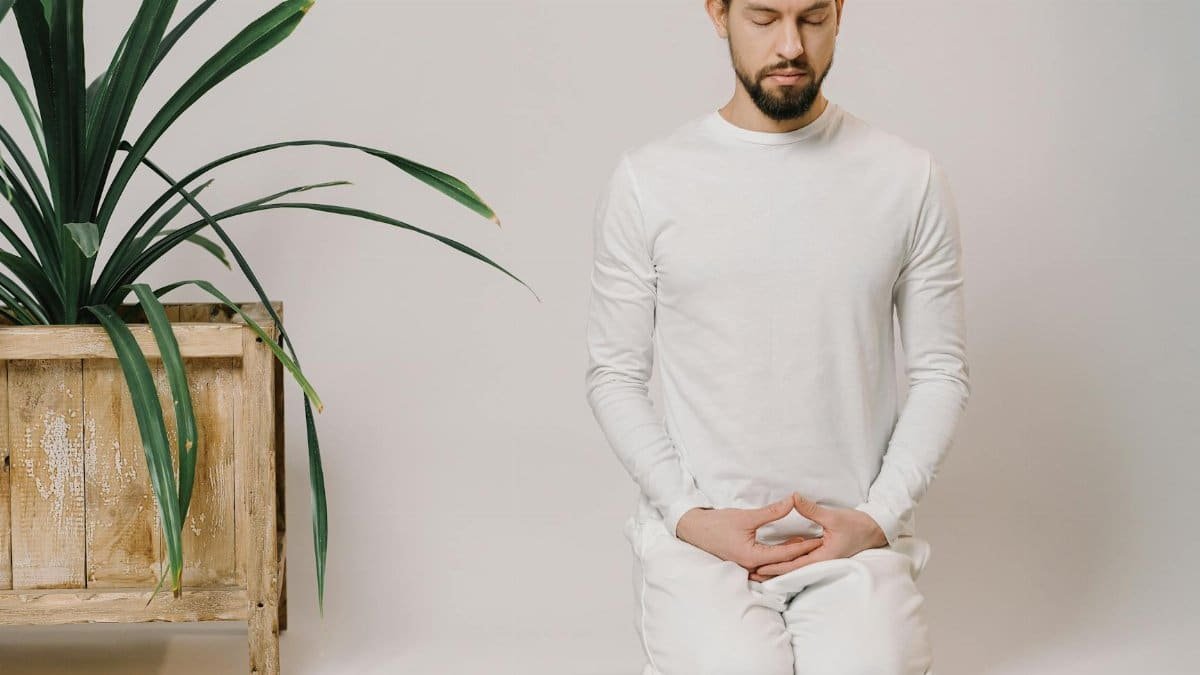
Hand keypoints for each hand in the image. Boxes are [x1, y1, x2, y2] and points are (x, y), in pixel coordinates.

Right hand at [675, 496, 823, 578]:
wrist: (694, 530)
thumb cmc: (717, 524)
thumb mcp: (746, 517)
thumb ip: (771, 512)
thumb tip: (792, 502)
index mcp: (752, 557)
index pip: (785, 554)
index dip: (805, 546)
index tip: (820, 539)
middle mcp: (751, 567)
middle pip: (783, 565)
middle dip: (801, 556)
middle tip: (819, 545)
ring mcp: (746, 567)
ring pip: (775, 568)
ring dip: (790, 559)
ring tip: (806, 547)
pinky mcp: (744, 563)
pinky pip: (766, 565)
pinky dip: (778, 559)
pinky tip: (786, 549)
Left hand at [751, 493, 888, 579]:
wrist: (873, 529)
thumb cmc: (856, 524)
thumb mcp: (833, 516)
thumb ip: (811, 509)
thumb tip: (793, 498)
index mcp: (823, 557)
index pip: (794, 565)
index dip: (776, 567)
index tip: (758, 567)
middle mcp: (821, 562)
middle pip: (792, 570)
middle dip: (773, 572)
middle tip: (752, 574)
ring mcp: (821, 559)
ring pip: (796, 566)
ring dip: (778, 568)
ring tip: (758, 570)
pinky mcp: (822, 554)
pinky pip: (802, 560)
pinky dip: (788, 561)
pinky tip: (777, 559)